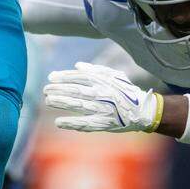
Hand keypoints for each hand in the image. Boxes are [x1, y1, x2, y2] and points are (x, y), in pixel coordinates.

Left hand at [44, 61, 161, 132]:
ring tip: (48, 100)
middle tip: (46, 90)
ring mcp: (103, 109)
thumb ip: (96, 70)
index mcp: (104, 81)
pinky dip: (72, 123)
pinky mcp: (105, 123)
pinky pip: (86, 123)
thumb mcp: (115, 76)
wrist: (143, 111)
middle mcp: (102, 94)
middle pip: (77, 90)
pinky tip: (59, 122)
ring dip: (63, 103)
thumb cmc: (126, 91)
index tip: (51, 77)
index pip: (80, 77)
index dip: (64, 77)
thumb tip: (77, 65)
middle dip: (60, 89)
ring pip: (79, 105)